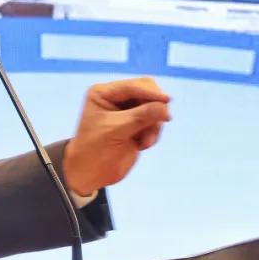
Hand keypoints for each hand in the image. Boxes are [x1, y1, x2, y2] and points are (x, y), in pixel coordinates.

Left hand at [63, 77, 170, 194]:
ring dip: (153, 125)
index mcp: (104, 93)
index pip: (133, 86)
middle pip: (147, 92)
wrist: (91, 173)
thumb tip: (165, 107)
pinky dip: (152, 133)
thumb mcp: (116, 129)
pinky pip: (154, 122)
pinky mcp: (136, 125)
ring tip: (144, 142)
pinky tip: (142, 145)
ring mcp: (127, 111)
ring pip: (154, 108)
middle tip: (161, 122)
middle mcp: (116, 98)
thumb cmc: (95, 148)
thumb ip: (140, 116)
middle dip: (154, 108)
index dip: (151, 92)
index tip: (167, 101)